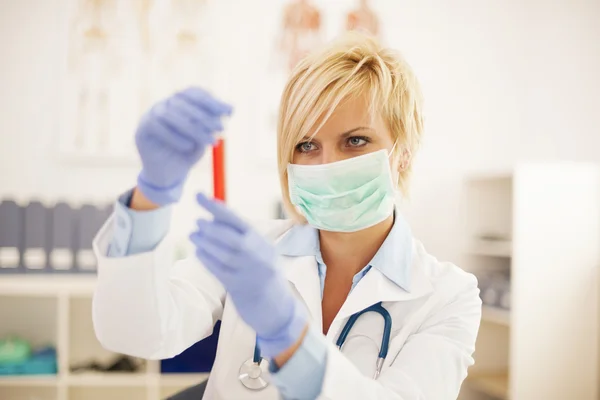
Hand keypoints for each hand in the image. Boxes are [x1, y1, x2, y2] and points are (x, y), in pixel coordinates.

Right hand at [135, 87, 231, 205]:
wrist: (169, 174)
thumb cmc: (188, 153)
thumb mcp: (205, 138)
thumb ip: (214, 123)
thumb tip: (230, 108)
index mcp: (180, 102)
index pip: (194, 93)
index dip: (211, 101)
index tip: (229, 112)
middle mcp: (165, 104)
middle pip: (183, 101)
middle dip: (205, 115)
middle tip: (221, 128)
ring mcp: (151, 115)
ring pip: (171, 114)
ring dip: (194, 128)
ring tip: (211, 141)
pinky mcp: (142, 129)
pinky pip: (157, 127)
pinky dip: (175, 137)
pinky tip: (189, 146)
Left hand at [190, 193, 307, 357]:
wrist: (276, 305)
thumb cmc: (263, 271)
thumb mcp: (261, 250)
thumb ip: (242, 236)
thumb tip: (214, 218)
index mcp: (261, 241)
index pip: (236, 219)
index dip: (215, 207)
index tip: (198, 196)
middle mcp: (257, 255)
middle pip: (229, 237)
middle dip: (210, 228)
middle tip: (197, 222)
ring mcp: (247, 271)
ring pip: (222, 253)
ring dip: (204, 242)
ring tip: (193, 235)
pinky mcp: (238, 286)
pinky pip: (218, 269)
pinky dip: (206, 259)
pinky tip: (198, 252)